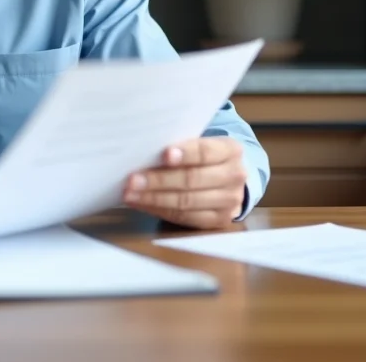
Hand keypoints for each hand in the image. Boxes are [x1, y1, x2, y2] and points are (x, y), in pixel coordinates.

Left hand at [123, 137, 246, 228]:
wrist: (226, 178)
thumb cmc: (202, 156)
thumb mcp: (199, 143)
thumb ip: (180, 145)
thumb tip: (143, 150)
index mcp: (231, 150)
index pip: (205, 152)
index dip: (184, 154)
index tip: (163, 155)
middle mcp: (235, 176)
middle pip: (192, 179)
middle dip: (159, 180)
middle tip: (132, 179)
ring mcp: (229, 202)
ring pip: (186, 201)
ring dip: (153, 198)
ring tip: (130, 194)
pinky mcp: (218, 221)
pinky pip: (184, 217)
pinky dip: (159, 210)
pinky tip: (141, 203)